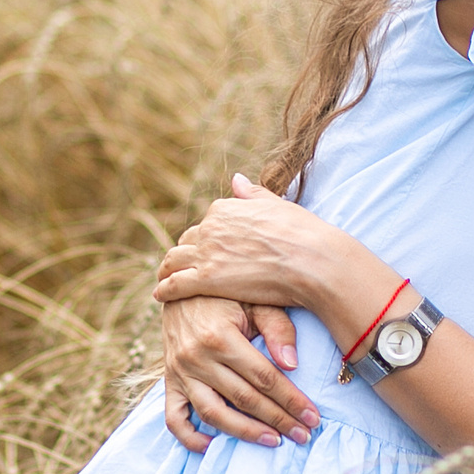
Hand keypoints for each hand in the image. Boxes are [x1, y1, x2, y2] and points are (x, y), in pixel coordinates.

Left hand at [154, 175, 364, 312]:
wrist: (313, 260)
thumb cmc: (304, 234)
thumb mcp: (278, 205)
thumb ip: (253, 193)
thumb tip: (236, 178)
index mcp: (226, 208)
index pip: (206, 223)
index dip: (204, 237)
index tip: (202, 248)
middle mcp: (211, 227)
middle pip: (187, 240)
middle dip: (182, 252)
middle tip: (178, 266)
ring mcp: (207, 253)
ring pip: (173, 261)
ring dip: (166, 270)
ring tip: (163, 279)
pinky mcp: (206, 279)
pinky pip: (174, 284)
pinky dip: (164, 289)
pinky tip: (160, 295)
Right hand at [160, 294, 319, 452]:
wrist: (180, 285)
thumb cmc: (227, 293)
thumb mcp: (255, 299)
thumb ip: (277, 327)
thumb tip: (293, 365)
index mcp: (220, 336)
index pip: (264, 378)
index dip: (291, 400)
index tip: (313, 417)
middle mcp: (196, 357)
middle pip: (244, 399)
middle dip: (278, 420)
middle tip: (304, 435)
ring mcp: (179, 372)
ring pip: (212, 414)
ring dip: (245, 433)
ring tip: (273, 442)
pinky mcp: (168, 380)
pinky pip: (174, 417)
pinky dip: (190, 437)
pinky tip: (214, 446)